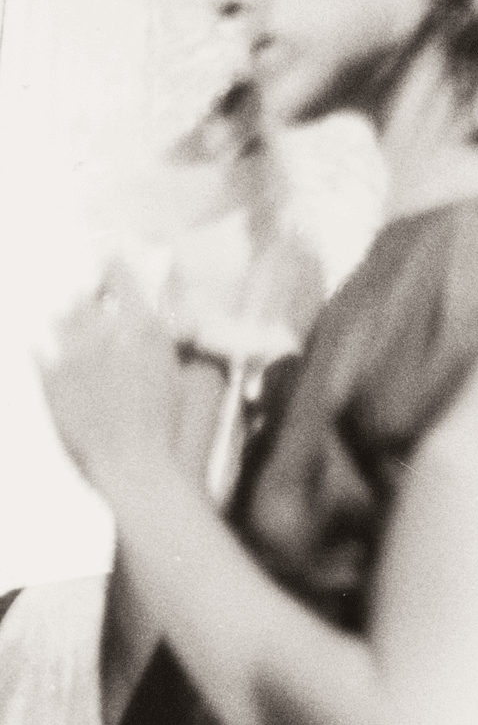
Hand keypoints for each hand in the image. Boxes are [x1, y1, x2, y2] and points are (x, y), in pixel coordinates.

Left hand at [35, 260, 180, 490]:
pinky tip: (47, 349)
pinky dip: (45, 349)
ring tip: (72, 320)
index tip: (112, 256)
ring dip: (68, 318)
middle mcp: (104, 336)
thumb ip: (181, 333)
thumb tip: (173, 302)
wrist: (136, 469)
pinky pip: (38, 352)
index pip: (121, 276)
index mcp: (142, 329)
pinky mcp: (50, 383)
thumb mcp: (193, 374)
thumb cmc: (174, 428)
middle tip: (95, 294)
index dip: (115, 264)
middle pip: (86, 297)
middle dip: (91, 294)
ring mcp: (72, 358)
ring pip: (60, 320)